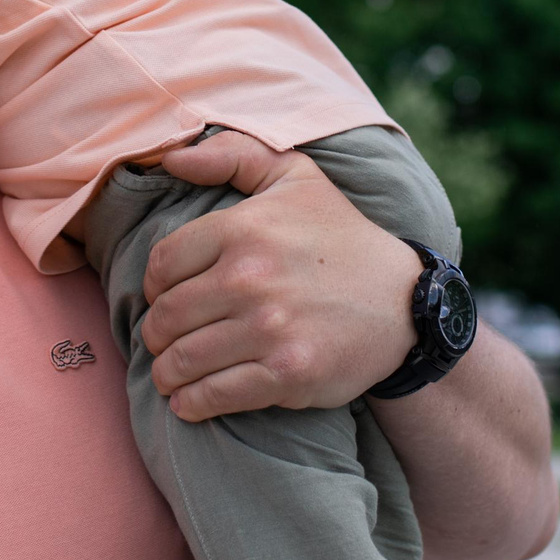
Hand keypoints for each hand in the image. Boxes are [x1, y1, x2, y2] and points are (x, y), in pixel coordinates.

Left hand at [136, 131, 420, 421]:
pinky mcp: (287, 374)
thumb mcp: (295, 178)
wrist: (406, 302)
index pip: (161, 264)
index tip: (162, 297)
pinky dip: (192, 404)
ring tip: (170, 373)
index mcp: (244, 228)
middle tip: (163, 341)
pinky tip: (188, 402)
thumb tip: (170, 158)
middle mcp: (251, 277)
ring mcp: (269, 329)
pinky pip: (215, 396)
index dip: (153, 285)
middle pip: (166, 316)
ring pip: (183, 359)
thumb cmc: (341, 237)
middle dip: (155, 333)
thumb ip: (231, 155)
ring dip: (166, 372)